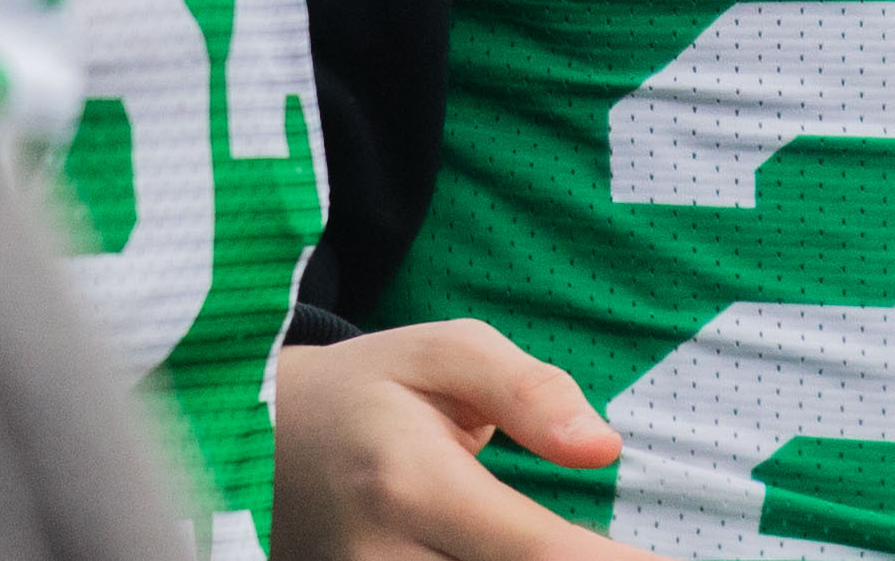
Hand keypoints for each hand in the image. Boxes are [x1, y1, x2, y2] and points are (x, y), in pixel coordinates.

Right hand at [275, 320, 648, 560]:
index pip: (542, 553)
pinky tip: (515, 555)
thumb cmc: (365, 392)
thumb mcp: (438, 353)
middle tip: (640, 554)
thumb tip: (603, 447)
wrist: (254, 443)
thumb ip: (526, 390)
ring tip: (576, 546)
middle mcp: (386, 560)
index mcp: (413, 485)